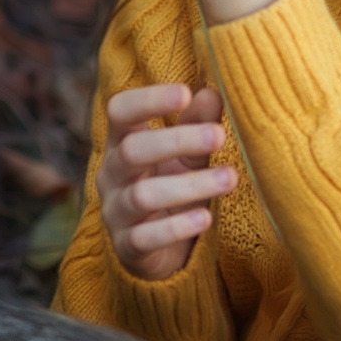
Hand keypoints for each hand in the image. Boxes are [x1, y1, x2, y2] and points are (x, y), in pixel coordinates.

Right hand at [97, 83, 233, 279]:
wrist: (156, 248)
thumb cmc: (171, 186)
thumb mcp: (186, 154)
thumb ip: (196, 124)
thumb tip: (212, 92)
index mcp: (121, 142)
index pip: (119, 110)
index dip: (147, 99)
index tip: (184, 93)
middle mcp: (111, 174)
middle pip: (131, 151)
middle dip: (177, 141)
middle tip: (219, 136)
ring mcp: (115, 212)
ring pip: (143, 196)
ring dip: (189, 186)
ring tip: (230, 179)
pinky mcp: (126, 247)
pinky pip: (145, 238)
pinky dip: (176, 228)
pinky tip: (205, 218)